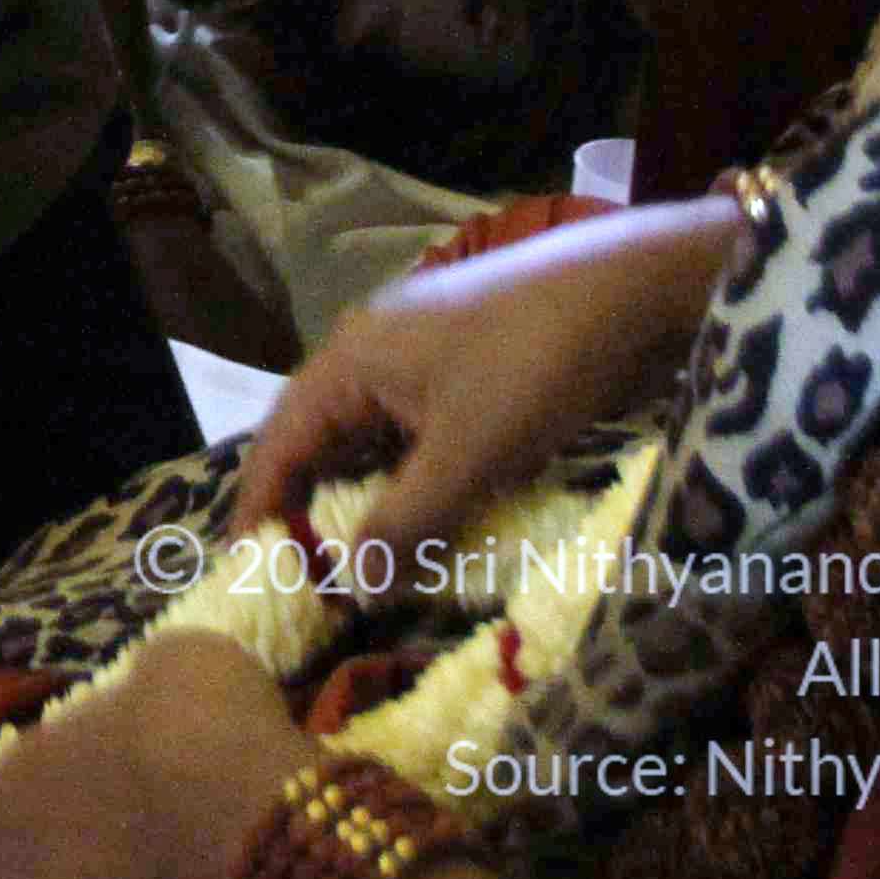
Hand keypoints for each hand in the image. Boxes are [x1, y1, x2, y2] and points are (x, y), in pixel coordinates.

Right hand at [234, 205, 722, 572]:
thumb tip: (353, 587)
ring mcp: (424, 357)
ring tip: (367, 564)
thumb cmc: (534, 366)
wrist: (634, 291)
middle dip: (313, 510)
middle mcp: (373, 353)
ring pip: (377, 442)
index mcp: (350, 361)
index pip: (278, 444)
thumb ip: (405, 523)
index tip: (244, 571)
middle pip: (322, 441)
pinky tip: (433, 521)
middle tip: (308, 580)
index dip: (259, 508)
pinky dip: (416, 481)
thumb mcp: (468, 455)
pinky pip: (421, 435)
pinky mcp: (470, 369)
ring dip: (371, 501)